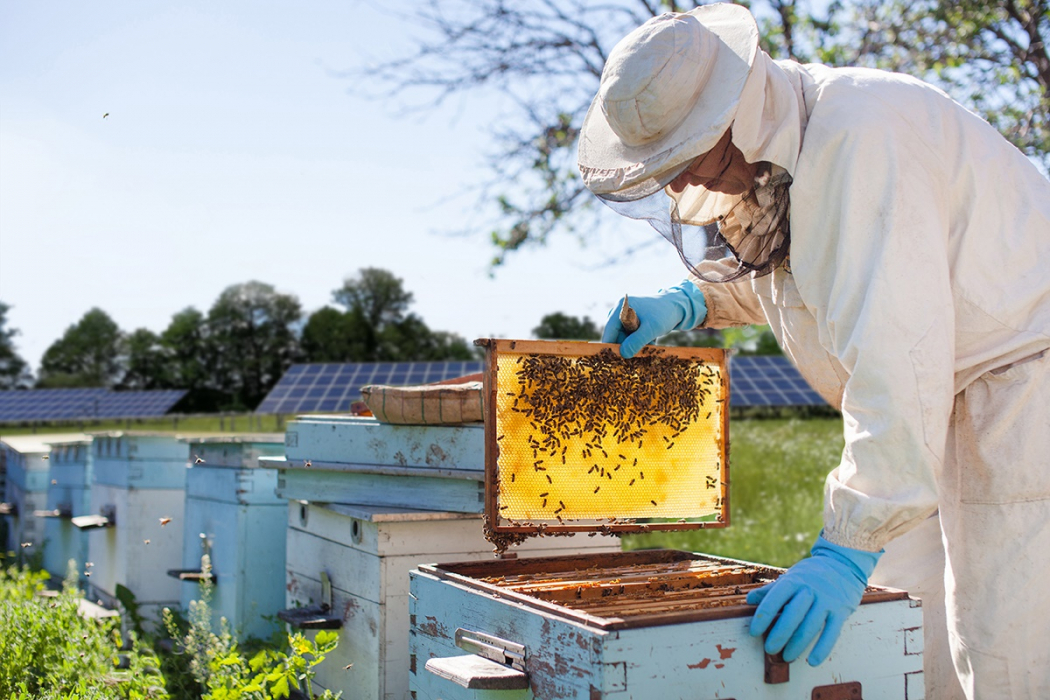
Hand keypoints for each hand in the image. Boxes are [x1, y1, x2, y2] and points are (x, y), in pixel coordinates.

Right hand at [602, 281, 706, 358]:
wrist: (679, 306)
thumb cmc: (664, 314)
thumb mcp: (651, 329)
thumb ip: (636, 341)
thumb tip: (623, 354)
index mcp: (621, 308)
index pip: (609, 330)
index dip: (610, 346)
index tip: (614, 360)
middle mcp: (620, 311)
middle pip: (616, 335)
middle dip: (626, 346)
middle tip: (636, 356)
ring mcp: (626, 317)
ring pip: (625, 337)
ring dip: (635, 345)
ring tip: (649, 344)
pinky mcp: (633, 322)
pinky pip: (631, 336)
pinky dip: (639, 342)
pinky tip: (651, 341)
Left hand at [746, 534, 881, 665]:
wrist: (843, 564)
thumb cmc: (811, 574)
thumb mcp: (790, 576)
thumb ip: (771, 590)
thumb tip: (749, 600)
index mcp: (794, 580)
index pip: (775, 599)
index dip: (763, 616)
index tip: (754, 632)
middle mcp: (811, 589)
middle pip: (792, 615)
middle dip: (779, 635)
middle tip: (769, 650)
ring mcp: (827, 600)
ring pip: (810, 626)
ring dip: (797, 645)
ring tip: (787, 657)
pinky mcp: (841, 611)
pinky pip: (831, 633)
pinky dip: (822, 649)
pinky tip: (812, 661)